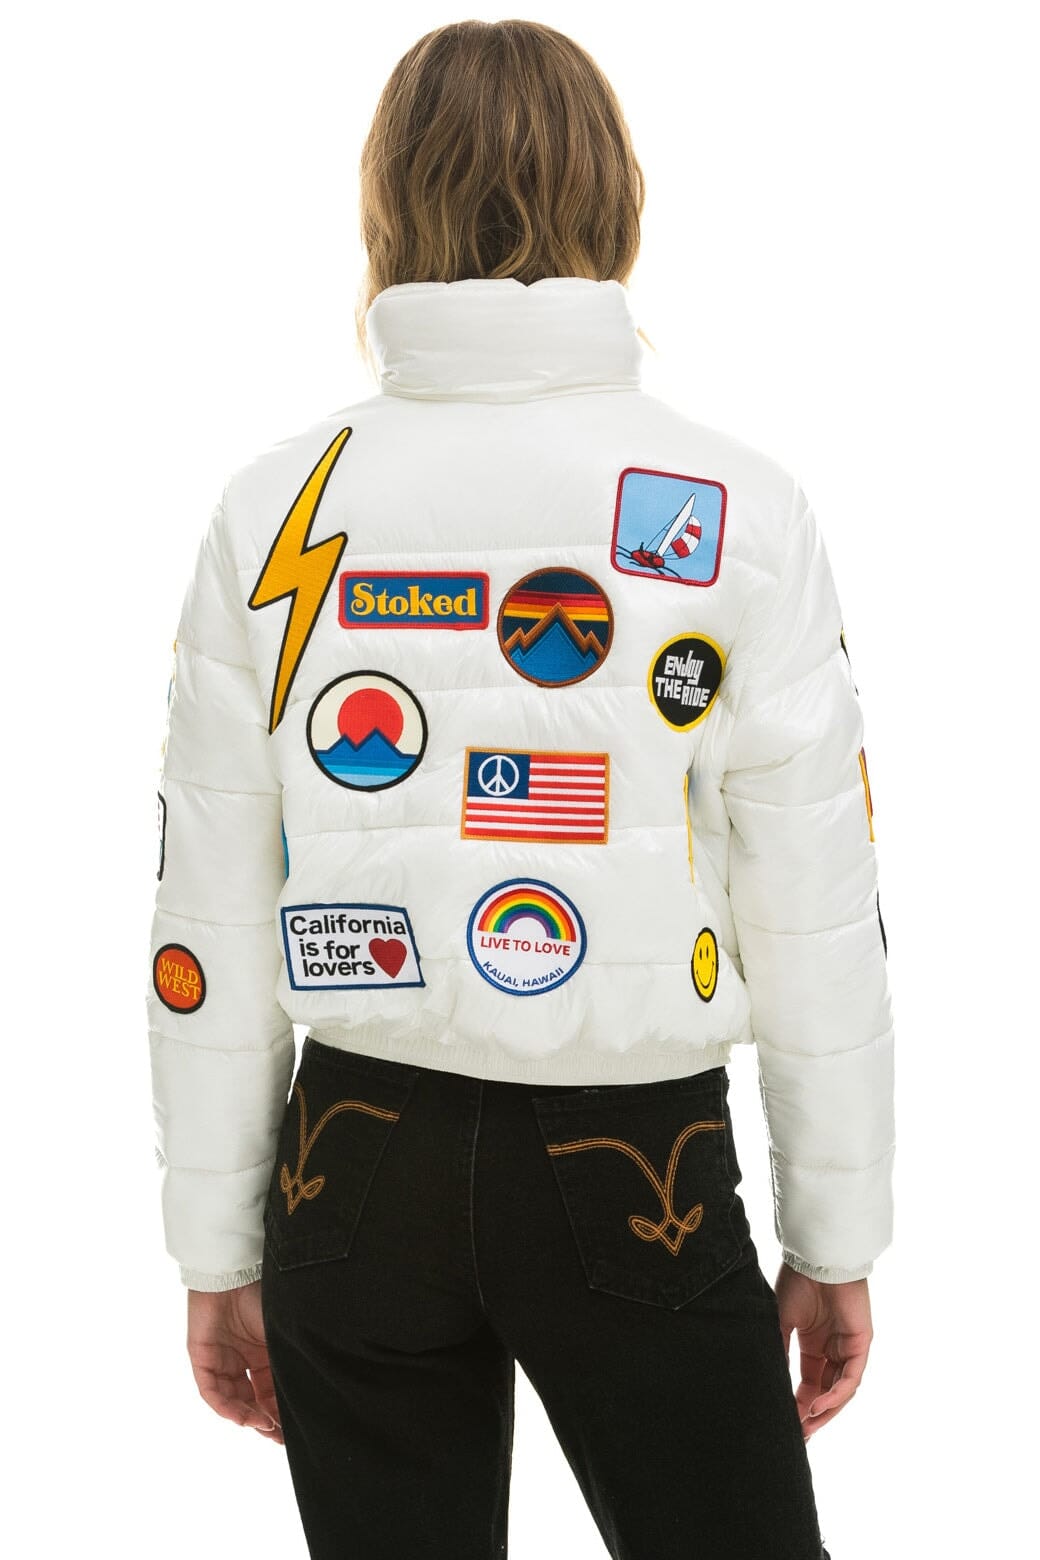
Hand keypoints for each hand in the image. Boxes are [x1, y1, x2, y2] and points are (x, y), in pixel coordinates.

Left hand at [187, 1280, 283, 1444]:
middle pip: (253, 1400)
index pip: (272, 1391)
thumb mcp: (285, 1333)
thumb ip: (293, 1359)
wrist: (238, 1269)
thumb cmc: (266, 1293)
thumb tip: (317, 1387)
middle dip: (266, 1421)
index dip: (281, 1412)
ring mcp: (222, 1360)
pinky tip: (244, 1416)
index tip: (294, 1432)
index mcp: (264, 1352)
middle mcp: (243, 1359)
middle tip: (280, 1439)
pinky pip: (212, 1391)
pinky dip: (228, 1407)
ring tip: (265, 1427)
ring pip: (233, 1400)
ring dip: (248, 1417)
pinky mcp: (202, 1357)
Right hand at [774, 1261, 872, 1440]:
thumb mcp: (781, 1322)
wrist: (816, 1258)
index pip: (809, 1384)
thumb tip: (769, 1381)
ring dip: (825, 1411)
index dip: (798, 1405)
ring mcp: (849, 1348)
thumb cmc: (798, 1282)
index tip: (786, 1424)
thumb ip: (779, 1351)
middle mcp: (833, 1350)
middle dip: (813, 1416)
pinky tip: (818, 1406)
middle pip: (827, 1392)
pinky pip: (851, 1378)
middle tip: (799, 1436)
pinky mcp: (861, 1345)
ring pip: (841, 1391)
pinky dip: (836, 1395)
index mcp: (814, 1345)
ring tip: (807, 1427)